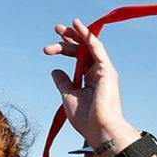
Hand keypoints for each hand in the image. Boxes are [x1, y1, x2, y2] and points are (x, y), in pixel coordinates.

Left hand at [44, 19, 136, 156]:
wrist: (100, 130)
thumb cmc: (87, 119)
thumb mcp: (68, 97)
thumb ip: (63, 82)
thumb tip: (55, 70)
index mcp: (90, 79)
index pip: (77, 58)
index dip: (64, 49)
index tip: (49, 48)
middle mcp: (98, 72)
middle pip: (82, 50)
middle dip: (68, 39)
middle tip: (54, 30)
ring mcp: (104, 70)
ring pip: (89, 46)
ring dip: (75, 35)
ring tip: (59, 28)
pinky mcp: (106, 70)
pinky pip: (97, 48)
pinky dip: (87, 35)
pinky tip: (78, 26)